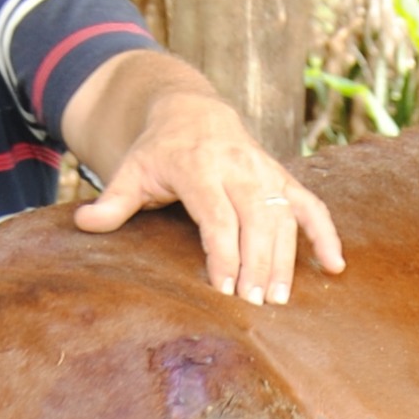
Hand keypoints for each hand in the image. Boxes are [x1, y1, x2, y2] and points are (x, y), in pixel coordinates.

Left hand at [73, 92, 343, 303]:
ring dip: (286, 260)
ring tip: (278, 300)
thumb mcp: (131, 170)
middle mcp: (238, 167)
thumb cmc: (158, 151)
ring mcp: (265, 172)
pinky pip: (311, 206)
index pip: (217, 215)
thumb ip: (112, 200)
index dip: (223, 253)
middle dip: (257, 263)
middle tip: (254, 306)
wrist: (193, 111)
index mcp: (199, 165)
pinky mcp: (284, 179)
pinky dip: (326, 235)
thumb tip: (83, 223)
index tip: (225, 290)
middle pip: (256, 219)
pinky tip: (335, 267)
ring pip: (284, 217)